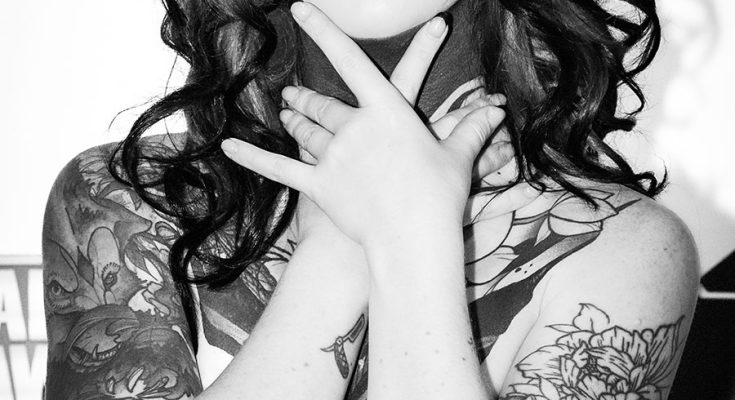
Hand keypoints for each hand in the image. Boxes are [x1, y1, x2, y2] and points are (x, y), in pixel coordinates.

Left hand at [223, 2, 528, 247]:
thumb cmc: (439, 196)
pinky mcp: (320, 185)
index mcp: (388, 112)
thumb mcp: (457, 158)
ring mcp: (334, 156)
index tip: (303, 8)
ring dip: (294, 118)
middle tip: (293, 92)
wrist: (413, 239)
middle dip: (307, 96)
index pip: (352, 61)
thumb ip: (471, 129)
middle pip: (323, 103)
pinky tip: (227, 146)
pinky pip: (281, 168)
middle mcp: (355, 127)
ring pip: (305, 128)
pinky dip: (253, 158)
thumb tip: (496, 111)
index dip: (325, 30)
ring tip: (285, 109)